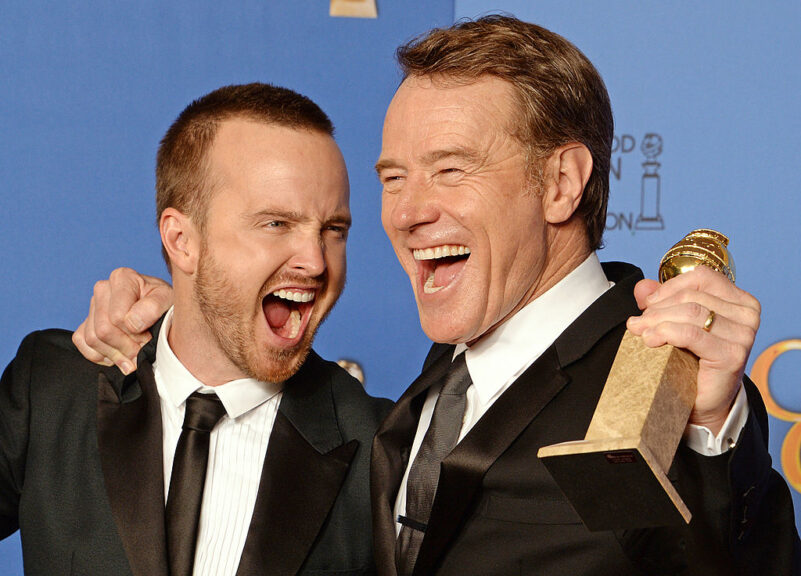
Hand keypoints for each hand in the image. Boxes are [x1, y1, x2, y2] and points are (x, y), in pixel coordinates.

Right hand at [72, 267, 173, 373]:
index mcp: (122, 278)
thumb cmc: (164, 303)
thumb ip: (153, 307)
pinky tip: (119, 353)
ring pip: (92, 339)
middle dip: (126, 347)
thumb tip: (132, 323)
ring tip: (133, 355)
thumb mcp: (168, 300)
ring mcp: (92, 306)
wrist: (162, 309)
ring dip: (115, 354)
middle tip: (142, 350)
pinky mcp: (86, 322)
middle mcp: (103, 289)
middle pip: (103, 330)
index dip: (135, 334)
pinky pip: (83, 344)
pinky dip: (101, 355)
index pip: (118, 317)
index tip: (149, 338)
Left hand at [626, 266, 759, 434]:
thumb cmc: (691, 361)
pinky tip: (649, 340)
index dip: (669, 287)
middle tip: (638, 323)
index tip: (647, 303)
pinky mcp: (732, 355)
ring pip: (690, 312)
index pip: (702, 277)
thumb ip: (661, 301)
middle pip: (692, 297)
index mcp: (740, 301)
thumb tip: (641, 286)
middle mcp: (748, 315)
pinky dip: (665, 333)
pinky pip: (691, 334)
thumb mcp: (675, 323)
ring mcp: (743, 335)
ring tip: (639, 331)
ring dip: (656, 320)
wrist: (702, 402)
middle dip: (657, 308)